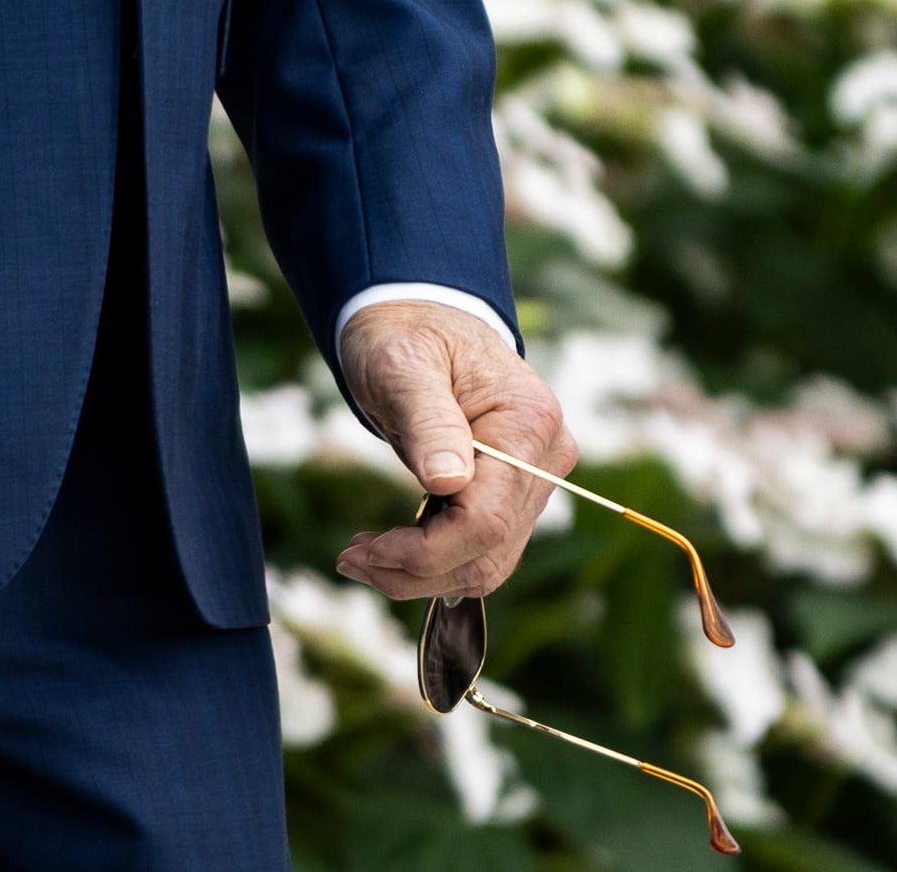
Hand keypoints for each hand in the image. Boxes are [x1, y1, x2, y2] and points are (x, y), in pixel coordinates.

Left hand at [331, 300, 574, 601]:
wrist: (419, 320)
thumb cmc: (405, 335)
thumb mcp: (402, 365)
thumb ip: (428, 420)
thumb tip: (448, 482)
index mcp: (529, 424)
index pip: (487, 520)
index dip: (426, 552)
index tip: (367, 549)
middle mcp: (546, 460)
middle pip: (489, 552)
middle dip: (416, 571)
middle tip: (350, 559)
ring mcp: (535, 481)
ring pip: (487, 564)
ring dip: (421, 576)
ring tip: (361, 557)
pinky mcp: (514, 495)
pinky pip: (481, 550)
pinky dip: (434, 561)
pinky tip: (387, 550)